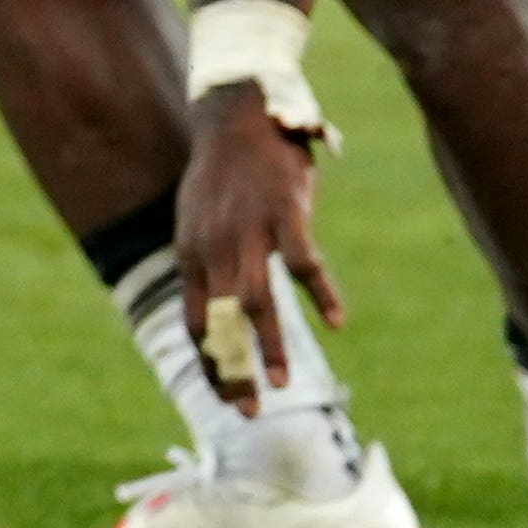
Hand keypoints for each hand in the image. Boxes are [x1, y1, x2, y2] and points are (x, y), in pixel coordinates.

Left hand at [174, 91, 346, 413]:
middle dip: (233, 371)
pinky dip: (320, 293)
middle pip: (221, 323)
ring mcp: (248, 231)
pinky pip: (303, 262)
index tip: (225, 399)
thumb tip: (217, 310)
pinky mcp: (284, 212)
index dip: (210, 364)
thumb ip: (206, 263)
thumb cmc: (223, 174)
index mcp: (191, 254)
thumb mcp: (199, 221)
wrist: (236, 114)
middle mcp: (213, 248)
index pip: (196, 324)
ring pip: (256, 301)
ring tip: (283, 384)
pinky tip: (335, 320)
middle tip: (248, 413)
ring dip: (270, 346)